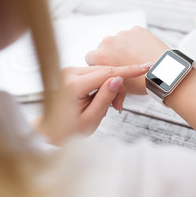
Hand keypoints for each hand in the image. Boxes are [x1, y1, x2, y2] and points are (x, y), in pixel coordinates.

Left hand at [34, 64, 150, 142]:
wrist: (49, 130)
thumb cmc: (67, 130)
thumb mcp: (91, 119)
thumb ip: (105, 97)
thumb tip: (118, 79)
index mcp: (73, 85)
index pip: (107, 73)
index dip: (129, 70)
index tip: (146, 66)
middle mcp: (69, 73)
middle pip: (106, 71)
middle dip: (118, 87)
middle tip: (118, 107)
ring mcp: (69, 71)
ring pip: (102, 72)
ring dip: (110, 87)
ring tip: (108, 106)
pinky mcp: (72, 73)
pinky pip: (95, 74)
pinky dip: (103, 85)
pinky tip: (100, 99)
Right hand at [85, 26, 168, 93]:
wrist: (163, 72)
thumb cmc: (141, 83)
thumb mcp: (119, 87)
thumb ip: (107, 81)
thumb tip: (103, 88)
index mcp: (99, 56)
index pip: (90, 57)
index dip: (99, 64)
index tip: (109, 69)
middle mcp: (107, 42)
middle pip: (104, 47)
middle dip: (111, 54)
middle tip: (124, 64)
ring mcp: (122, 34)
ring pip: (118, 40)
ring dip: (123, 47)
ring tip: (136, 58)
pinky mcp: (136, 29)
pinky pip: (132, 35)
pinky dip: (136, 41)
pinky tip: (144, 52)